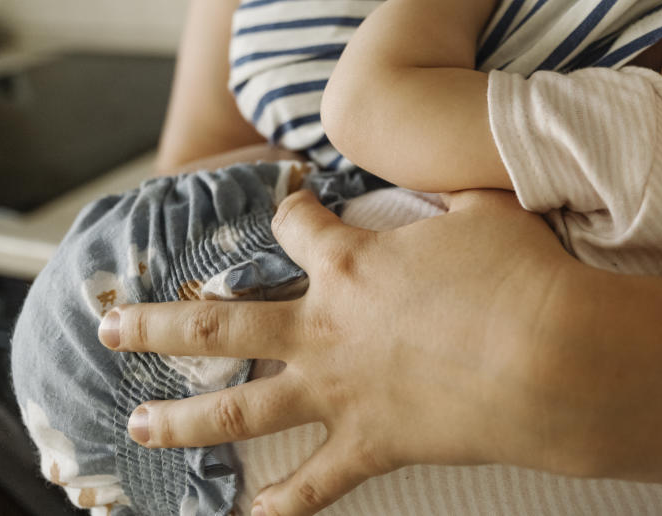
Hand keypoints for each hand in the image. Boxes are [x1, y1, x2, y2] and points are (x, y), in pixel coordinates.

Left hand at [98, 189, 571, 515]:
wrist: (547, 357)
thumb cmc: (521, 275)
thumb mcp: (487, 210)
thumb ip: (452, 192)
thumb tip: (449, 177)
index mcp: (352, 262)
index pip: (294, 226)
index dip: (289, 208)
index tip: (288, 199)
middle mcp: (325, 325)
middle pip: (219, 322)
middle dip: (157, 321)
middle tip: (113, 324)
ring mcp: (339, 391)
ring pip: (237, 408)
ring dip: (179, 418)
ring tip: (137, 423)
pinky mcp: (370, 444)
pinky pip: (314, 486)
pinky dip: (282, 505)